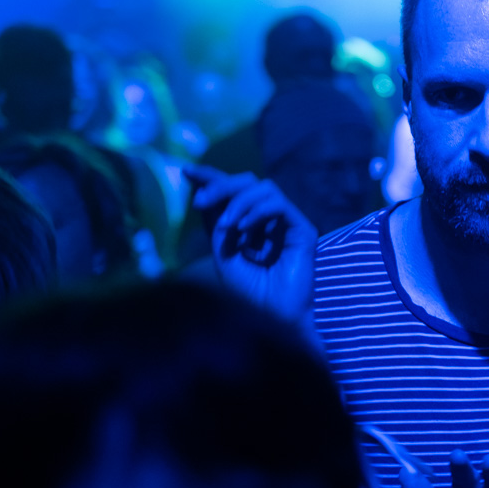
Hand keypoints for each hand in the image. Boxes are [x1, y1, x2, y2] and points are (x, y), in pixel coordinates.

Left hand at [186, 166, 316, 324]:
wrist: (274, 316)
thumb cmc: (250, 292)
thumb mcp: (224, 254)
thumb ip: (217, 224)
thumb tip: (203, 192)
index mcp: (247, 224)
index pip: (230, 192)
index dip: (210, 177)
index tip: (186, 171)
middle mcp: (267, 220)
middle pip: (247, 182)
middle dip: (220, 186)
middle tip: (200, 202)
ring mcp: (286, 223)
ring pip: (263, 188)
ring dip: (238, 203)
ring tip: (227, 227)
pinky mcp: (302, 229)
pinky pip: (278, 204)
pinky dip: (257, 211)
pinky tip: (244, 229)